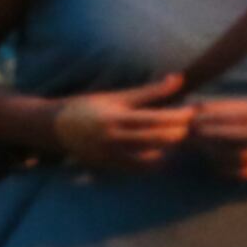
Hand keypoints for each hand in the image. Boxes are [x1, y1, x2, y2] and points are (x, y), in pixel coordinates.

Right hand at [51, 78, 191, 171]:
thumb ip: (149, 91)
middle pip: (160, 139)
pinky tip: (161, 151)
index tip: (192, 110)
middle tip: (191, 124)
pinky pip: (141, 167)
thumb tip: (178, 79)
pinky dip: (156, 160)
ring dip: (170, 147)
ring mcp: (111, 155)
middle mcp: (113, 138)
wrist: (53, 128)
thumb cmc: (86, 107)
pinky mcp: (110, 166)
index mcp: (115, 117)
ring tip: (178, 135)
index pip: (158, 118)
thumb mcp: (116, 96)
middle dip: (180, 131)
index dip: (180, 115)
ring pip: (154, 155)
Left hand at [177, 97, 246, 180]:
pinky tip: (214, 162)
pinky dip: (227, 168)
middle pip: (245, 136)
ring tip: (200, 146)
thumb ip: (238, 108)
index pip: (246, 114)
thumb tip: (199, 106)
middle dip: (215, 134)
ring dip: (217, 152)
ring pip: (244, 157)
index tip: (196, 114)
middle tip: (192, 132)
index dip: (219, 115)